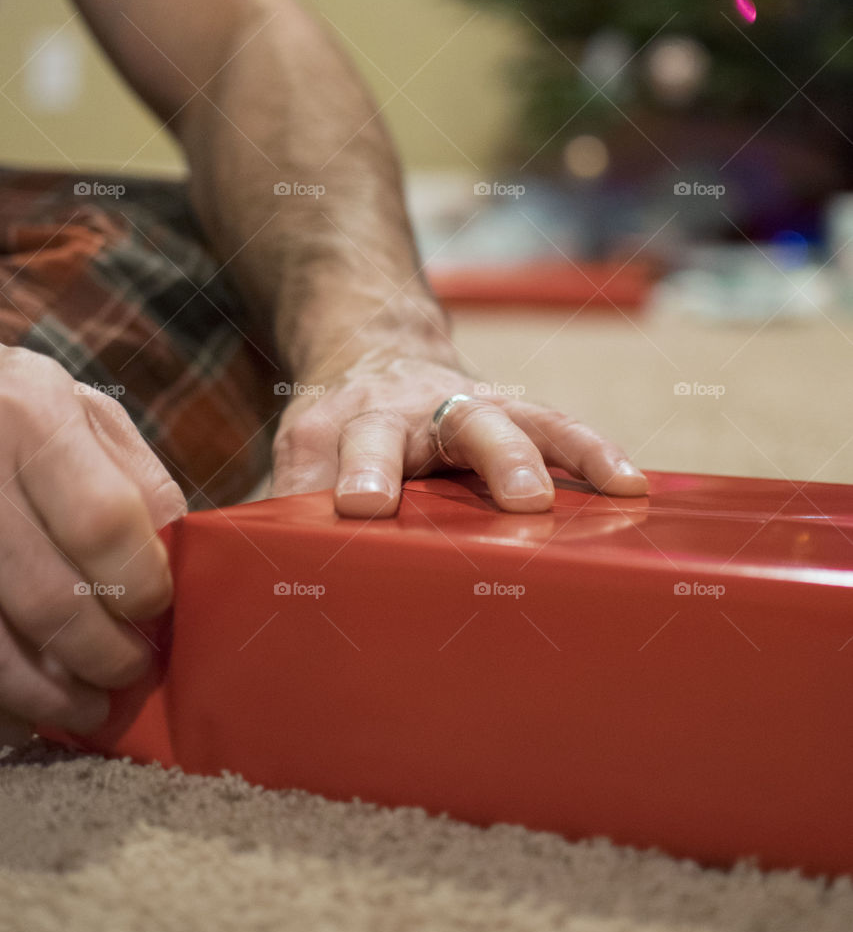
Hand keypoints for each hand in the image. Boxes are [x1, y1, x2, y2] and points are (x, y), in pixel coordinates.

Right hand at [0, 348, 185, 746]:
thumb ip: (136, 479)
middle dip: (102, 652)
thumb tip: (176, 559)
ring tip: (87, 709)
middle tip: (132, 671)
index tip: (158, 608)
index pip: (101, 522)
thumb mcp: (85, 414)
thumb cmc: (22, 411)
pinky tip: (23, 710)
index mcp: (30, 417)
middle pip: (46, 596)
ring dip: (46, 693)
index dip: (139, 582)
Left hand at [270, 348, 646, 517]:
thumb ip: (292, 504)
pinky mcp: (514, 413)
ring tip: (598, 489)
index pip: (350, 446)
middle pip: (448, 425)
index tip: (363, 505)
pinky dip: (595, 454)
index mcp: (347, 421)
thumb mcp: (301, 454)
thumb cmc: (339, 427)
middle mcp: (412, 407)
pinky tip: (630, 486)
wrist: (375, 353)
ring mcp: (469, 405)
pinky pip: (560, 429)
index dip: (361, 472)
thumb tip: (268, 579)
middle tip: (519, 496)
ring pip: (515, 420)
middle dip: (490, 457)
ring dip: (549, 454)